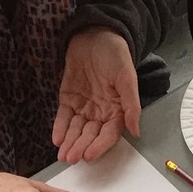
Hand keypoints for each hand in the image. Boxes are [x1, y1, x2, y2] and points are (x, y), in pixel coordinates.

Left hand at [53, 28, 139, 164]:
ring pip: (76, 130)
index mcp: (116, 110)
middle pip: (90, 135)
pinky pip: (64, 117)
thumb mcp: (127, 77)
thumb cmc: (115, 54)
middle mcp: (100, 112)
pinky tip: (56, 139)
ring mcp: (84, 107)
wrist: (96, 33)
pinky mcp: (69, 99)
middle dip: (80, 147)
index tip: (89, 155)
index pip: (108, 134)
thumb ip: (131, 105)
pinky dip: (60, 128)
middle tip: (70, 158)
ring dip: (69, 142)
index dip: (99, 146)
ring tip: (62, 155)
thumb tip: (136, 131)